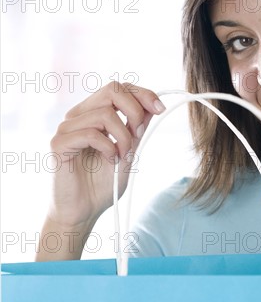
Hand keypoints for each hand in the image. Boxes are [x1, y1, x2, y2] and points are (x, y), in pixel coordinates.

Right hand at [48, 82, 165, 228]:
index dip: (142, 94)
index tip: (160, 109)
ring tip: (122, 157)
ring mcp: (67, 128)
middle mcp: (78, 117)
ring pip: (105, 113)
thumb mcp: (128, 154)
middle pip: (112, 89)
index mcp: (93, 115)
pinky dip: (108, 147)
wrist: (83, 212)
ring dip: (124, 137)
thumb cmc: (102, 186)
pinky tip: (110, 160)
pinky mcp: (59, 143)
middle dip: (135, 111)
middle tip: (139, 136)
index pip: (118, 88)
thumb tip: (152, 106)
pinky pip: (90, 133)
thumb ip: (136, 130)